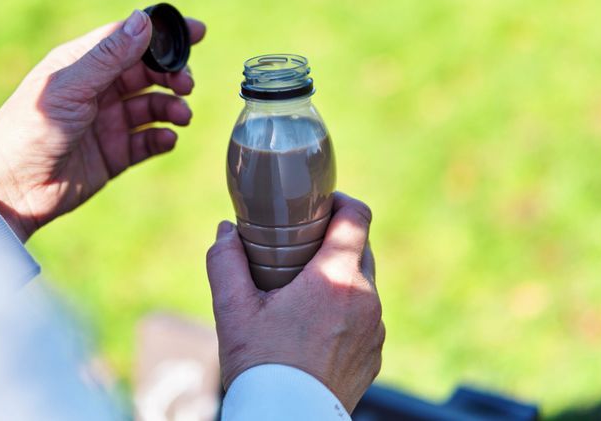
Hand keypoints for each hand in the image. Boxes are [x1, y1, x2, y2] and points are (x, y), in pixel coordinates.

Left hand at [0, 9, 205, 240]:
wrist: (10, 190)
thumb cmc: (29, 130)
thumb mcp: (71, 87)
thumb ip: (110, 56)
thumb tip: (144, 21)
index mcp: (82, 64)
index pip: (130, 39)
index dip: (164, 35)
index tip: (197, 32)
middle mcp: (97, 90)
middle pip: (147, 73)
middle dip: (172, 75)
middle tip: (186, 84)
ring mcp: (106, 122)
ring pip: (152, 106)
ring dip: (171, 107)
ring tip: (181, 116)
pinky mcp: (113, 154)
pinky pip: (147, 141)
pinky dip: (162, 138)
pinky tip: (166, 139)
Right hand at [206, 192, 384, 411]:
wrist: (287, 420)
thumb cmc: (262, 367)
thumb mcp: (232, 310)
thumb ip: (225, 262)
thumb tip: (226, 231)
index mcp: (335, 279)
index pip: (356, 218)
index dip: (341, 201)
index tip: (322, 204)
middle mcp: (365, 299)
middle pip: (360, 248)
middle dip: (334, 241)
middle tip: (301, 248)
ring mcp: (375, 329)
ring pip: (363, 284)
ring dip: (339, 278)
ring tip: (303, 291)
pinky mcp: (374, 354)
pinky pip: (365, 317)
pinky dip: (345, 311)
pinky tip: (315, 326)